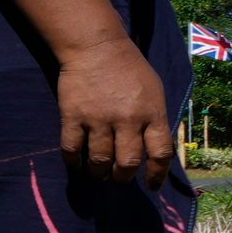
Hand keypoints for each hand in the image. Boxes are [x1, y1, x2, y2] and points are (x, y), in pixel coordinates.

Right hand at [56, 36, 171, 186]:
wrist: (96, 47)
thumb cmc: (130, 68)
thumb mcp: (154, 92)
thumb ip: (155, 120)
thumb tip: (152, 150)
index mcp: (152, 113)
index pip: (160, 153)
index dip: (157, 175)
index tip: (151, 186)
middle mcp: (128, 119)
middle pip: (128, 163)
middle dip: (123, 177)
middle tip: (118, 178)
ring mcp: (98, 118)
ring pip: (99, 160)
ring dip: (99, 173)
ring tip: (97, 174)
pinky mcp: (73, 115)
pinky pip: (71, 148)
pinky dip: (73, 161)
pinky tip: (75, 164)